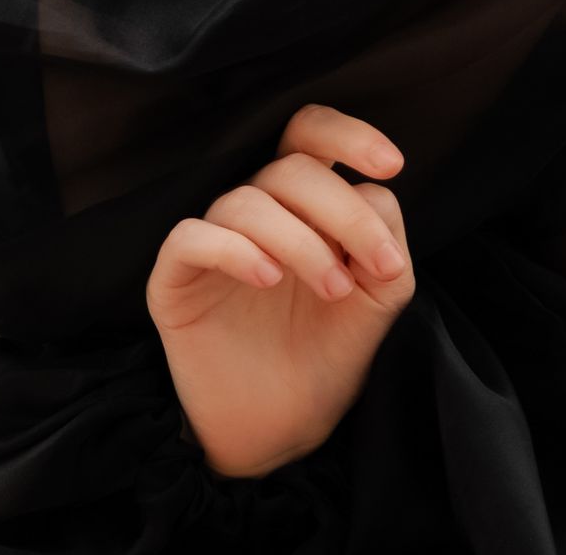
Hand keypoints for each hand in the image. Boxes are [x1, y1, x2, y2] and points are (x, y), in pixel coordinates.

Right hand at [145, 103, 414, 479]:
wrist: (280, 431)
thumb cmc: (324, 354)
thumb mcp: (375, 299)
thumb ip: (384, 244)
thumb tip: (378, 194)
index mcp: (299, 202)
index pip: (310, 134)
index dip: (349, 135)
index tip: (391, 165)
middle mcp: (253, 209)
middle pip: (290, 168)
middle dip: (342, 211)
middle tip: (374, 267)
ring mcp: (210, 238)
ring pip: (246, 201)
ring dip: (301, 241)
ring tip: (332, 289)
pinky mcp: (174, 276)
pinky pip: (192, 236)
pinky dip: (234, 249)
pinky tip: (267, 278)